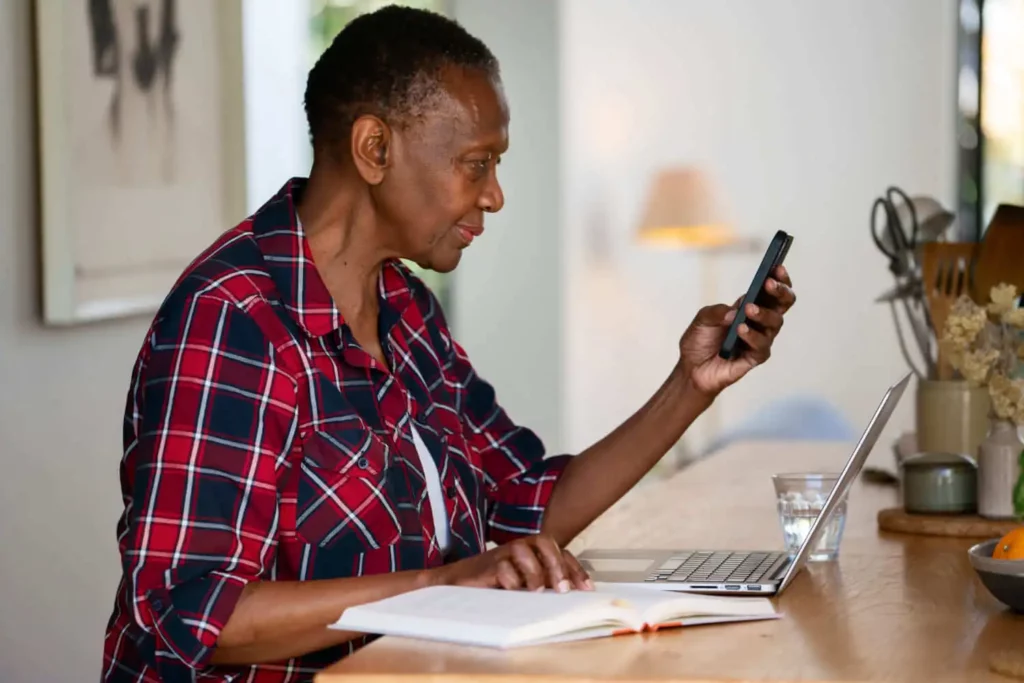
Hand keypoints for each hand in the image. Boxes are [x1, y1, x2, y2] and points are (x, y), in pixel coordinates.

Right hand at [432, 534, 592, 592]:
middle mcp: (520, 547)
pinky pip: (503, 567)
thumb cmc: (494, 584)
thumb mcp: (524, 585)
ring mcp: (502, 553)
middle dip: (557, 565)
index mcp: (533, 551)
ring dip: (535, 572)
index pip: (560, 551)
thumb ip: (543, 583)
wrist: (458, 583)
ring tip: (537, 591)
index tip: (586, 589)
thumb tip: (569, 595)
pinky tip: (513, 593)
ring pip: (524, 550)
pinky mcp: (487, 565)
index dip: (575, 569)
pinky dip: (512, 581)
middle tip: (563, 589)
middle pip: (544, 542)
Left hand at [678, 265, 795, 397]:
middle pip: (783, 304)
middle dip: (781, 291)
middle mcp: (759, 321)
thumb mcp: (702, 319)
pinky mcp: (755, 357)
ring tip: (748, 309)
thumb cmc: (699, 341)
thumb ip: (716, 311)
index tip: (776, 267)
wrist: (691, 369)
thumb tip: (735, 311)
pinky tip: (741, 330)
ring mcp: (760, 339)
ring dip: (764, 314)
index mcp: (750, 306)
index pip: (772, 290)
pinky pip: (762, 346)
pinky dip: (752, 336)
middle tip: (769, 284)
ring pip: (776, 323)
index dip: (779, 278)